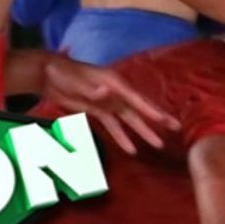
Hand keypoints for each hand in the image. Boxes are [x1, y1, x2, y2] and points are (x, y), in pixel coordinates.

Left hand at [41, 54, 179, 153]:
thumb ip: (92, 90)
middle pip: (140, 108)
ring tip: (158, 145)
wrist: (48, 74)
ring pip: (130, 120)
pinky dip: (122, 137)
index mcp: (114, 82)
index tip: (165, 120)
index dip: (151, 110)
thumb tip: (108, 94)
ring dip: (143, 132)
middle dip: (157, 119)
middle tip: (176, 128)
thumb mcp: (77, 81)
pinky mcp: (99, 111)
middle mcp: (116, 92)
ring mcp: (108, 102)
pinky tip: (131, 150)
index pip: (137, 99)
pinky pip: (114, 126)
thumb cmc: (63, 73)